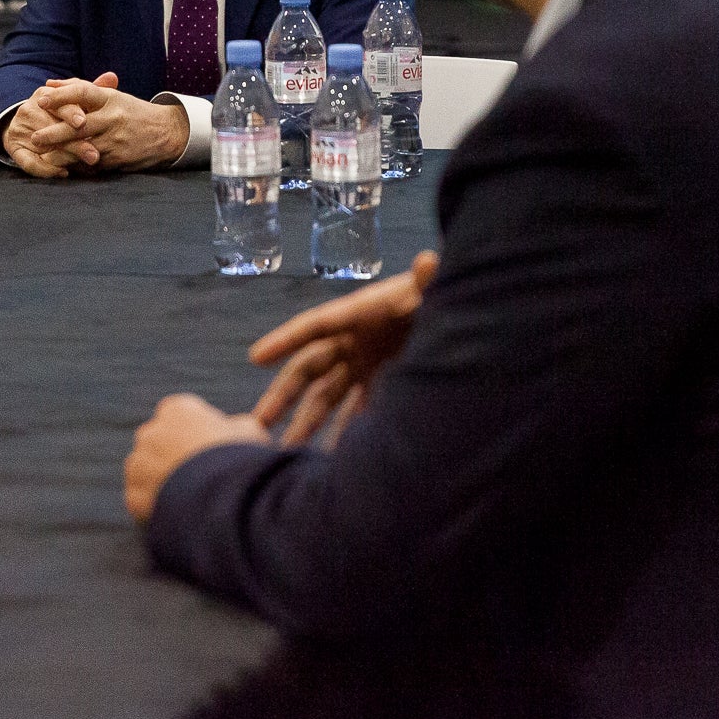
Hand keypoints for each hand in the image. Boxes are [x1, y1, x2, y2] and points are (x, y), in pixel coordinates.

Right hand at [4, 89, 95, 178]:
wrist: (28, 127)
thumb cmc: (60, 113)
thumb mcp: (75, 101)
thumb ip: (92, 90)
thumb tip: (113, 77)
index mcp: (46, 94)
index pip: (59, 102)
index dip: (70, 112)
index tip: (83, 121)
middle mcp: (30, 109)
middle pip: (52, 125)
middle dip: (74, 142)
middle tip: (93, 154)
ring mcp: (20, 129)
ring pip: (43, 144)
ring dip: (63, 157)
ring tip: (81, 166)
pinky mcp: (15, 149)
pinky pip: (29, 162)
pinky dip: (45, 169)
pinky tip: (62, 173)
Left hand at [28, 73, 188, 173]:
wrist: (166, 132)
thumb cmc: (131, 111)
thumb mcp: (110, 96)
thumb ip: (78, 88)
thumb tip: (49, 84)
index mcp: (110, 98)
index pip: (82, 92)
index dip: (61, 96)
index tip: (41, 100)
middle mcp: (112, 118)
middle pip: (79, 126)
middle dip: (53, 133)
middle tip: (34, 137)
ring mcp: (116, 140)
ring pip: (84, 149)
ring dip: (61, 154)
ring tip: (43, 157)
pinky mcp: (118, 159)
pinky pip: (93, 164)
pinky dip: (77, 166)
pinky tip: (63, 167)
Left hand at [125, 393, 268, 522]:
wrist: (223, 497)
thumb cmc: (240, 460)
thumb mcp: (250, 432)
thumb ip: (236, 426)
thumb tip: (236, 428)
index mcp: (176, 410)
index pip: (179, 418)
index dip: (197, 436)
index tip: (212, 453)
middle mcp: (150, 432)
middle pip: (159, 444)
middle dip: (174, 457)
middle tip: (201, 479)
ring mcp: (138, 464)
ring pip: (146, 472)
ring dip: (162, 482)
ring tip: (191, 500)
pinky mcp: (134, 495)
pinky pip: (143, 500)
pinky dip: (157, 507)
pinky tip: (179, 515)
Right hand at [248, 250, 438, 447]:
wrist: (462, 314)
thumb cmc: (440, 295)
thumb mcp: (433, 288)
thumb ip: (428, 280)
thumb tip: (429, 261)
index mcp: (361, 313)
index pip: (317, 325)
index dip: (287, 339)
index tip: (256, 357)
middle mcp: (355, 340)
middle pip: (309, 368)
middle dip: (283, 395)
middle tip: (258, 420)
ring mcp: (366, 364)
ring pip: (327, 397)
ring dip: (307, 422)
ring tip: (287, 451)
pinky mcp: (383, 382)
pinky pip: (357, 410)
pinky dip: (344, 432)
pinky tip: (333, 457)